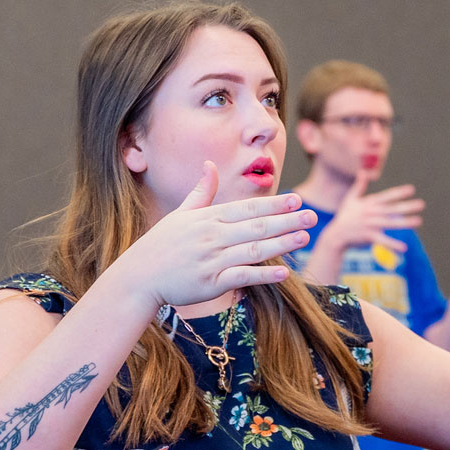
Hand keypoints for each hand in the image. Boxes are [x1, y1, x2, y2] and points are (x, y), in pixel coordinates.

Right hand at [121, 161, 314, 307]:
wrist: (138, 277)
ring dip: (280, 244)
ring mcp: (212, 260)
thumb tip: (210, 165)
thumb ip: (201, 192)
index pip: (247, 208)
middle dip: (285, 220)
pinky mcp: (211, 283)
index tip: (296, 199)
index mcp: (207, 218)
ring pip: (252, 250)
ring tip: (304, 238)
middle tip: (311, 215)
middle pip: (255, 226)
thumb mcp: (180, 214)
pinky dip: (263, 275)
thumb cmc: (161, 246)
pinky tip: (284, 273)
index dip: (273, 203)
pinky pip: (242, 277)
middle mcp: (212, 236)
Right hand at [321, 170, 422, 253]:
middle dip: (407, 206)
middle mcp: (370, 213)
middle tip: (422, 204)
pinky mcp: (368, 237)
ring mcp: (370, 225)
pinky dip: (393, 245)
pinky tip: (404, 248)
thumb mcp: (350, 199)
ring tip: (419, 221)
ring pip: (390, 223)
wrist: (336, 235)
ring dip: (405, 223)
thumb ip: (359, 186)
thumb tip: (363, 172)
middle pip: (392, 209)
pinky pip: (383, 241)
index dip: (399, 192)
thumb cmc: (344, 216)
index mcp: (368, 203)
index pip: (386, 196)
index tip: (411, 189)